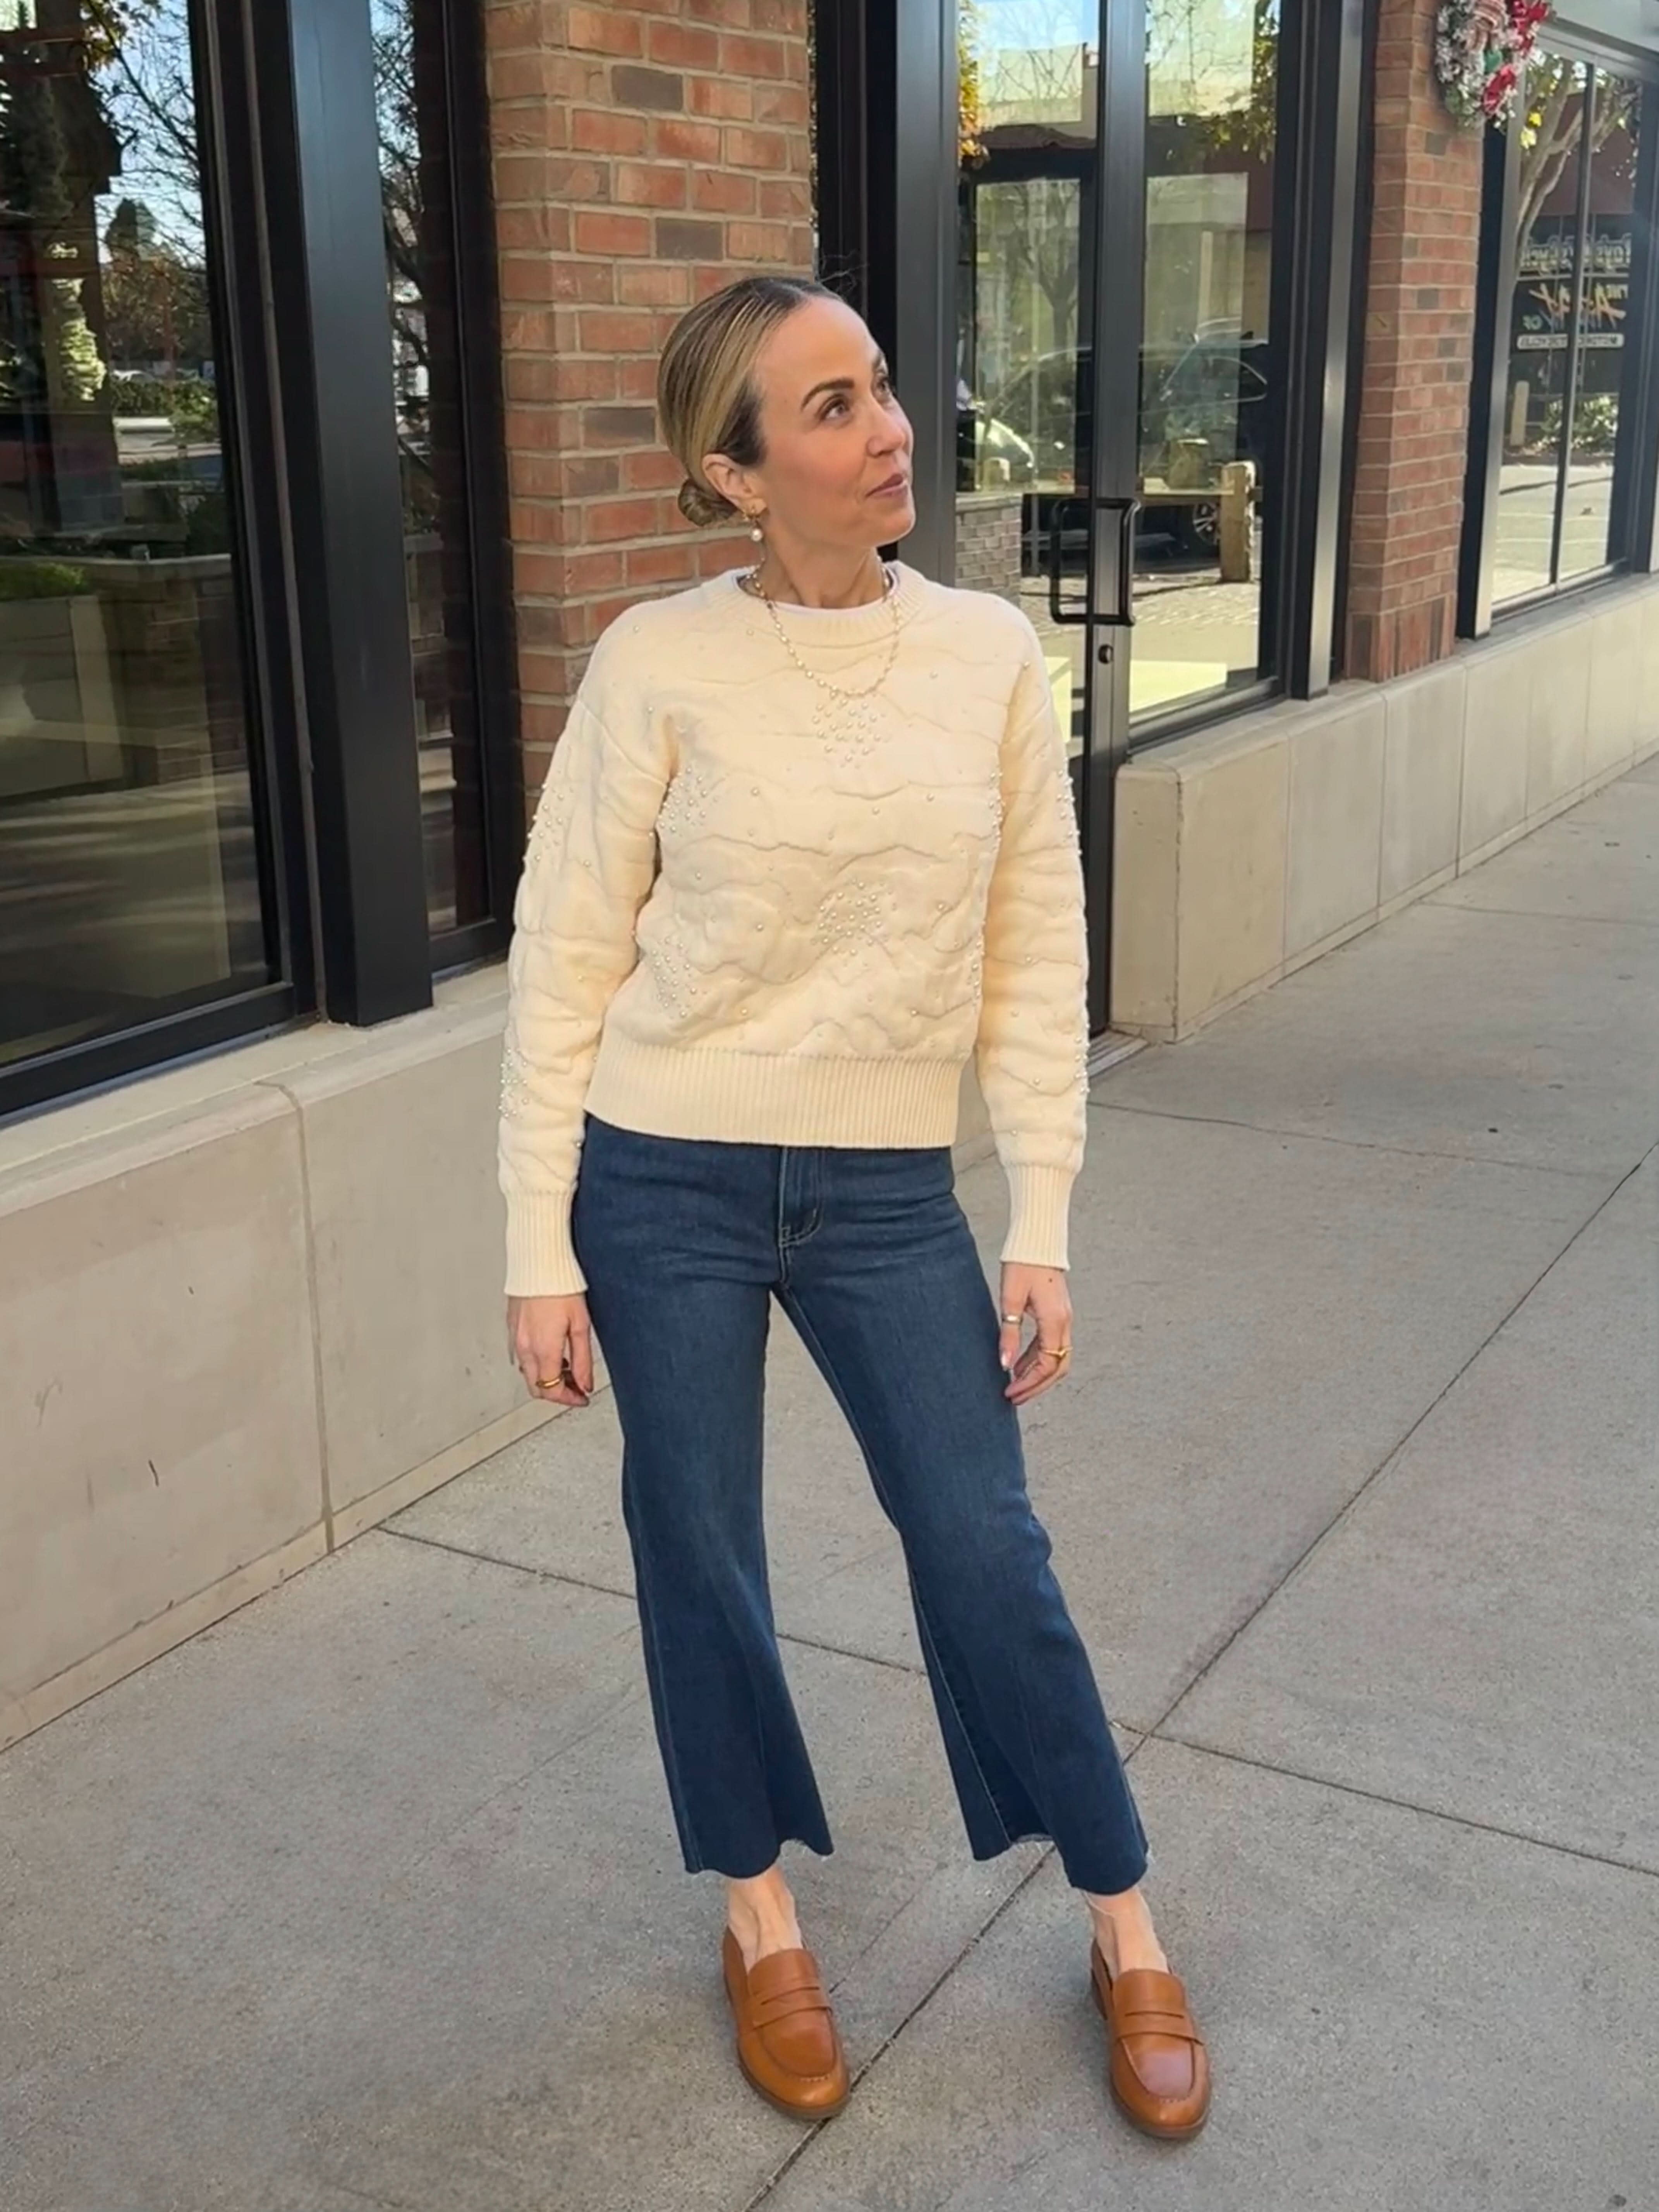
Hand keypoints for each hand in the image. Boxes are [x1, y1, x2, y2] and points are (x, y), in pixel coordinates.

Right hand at [507, 1293, 593, 1408]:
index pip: (551, 1390)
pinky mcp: (512, 1328)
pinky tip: (552, 1351)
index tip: (582, 1397)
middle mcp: (524, 1347)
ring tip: (567, 1366)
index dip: (569, 1399)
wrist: (538, 1263)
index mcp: (543, 1349)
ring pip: (528, 1373)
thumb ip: (583, 1360)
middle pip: (536, 1388)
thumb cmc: (561, 1286)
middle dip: (557, 1392)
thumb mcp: (581, 1325)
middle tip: (576, 1386)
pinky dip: (537, 1362)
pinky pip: (522, 1356)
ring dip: (547, 1377)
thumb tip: (585, 1384)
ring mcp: (515, 1338)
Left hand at [997, 1263, 1072, 1405]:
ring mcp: (1063, 1318)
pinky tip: (1019, 1363)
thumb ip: (1009, 1334)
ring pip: (1056, 1357)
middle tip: (1014, 1397)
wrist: (1036, 1241)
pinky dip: (1036, 1358)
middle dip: (1036, 1385)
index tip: (1010, 1393)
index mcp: (1055, 1321)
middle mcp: (1064, 1322)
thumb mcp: (1010, 1300)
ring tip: (1014, 1384)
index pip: (1047, 1365)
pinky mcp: (1057, 1313)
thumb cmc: (1022, 1265)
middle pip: (1057, 1367)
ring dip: (1036, 1373)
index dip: (1029, 1383)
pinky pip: (1050, 1344)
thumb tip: (1005, 1365)